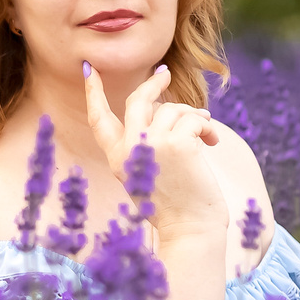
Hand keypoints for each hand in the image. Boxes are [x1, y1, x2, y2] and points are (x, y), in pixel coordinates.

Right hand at [82, 61, 231, 247]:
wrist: (189, 230)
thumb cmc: (173, 206)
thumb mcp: (146, 174)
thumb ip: (145, 145)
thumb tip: (162, 109)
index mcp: (116, 158)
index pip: (98, 118)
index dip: (92, 91)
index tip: (88, 69)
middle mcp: (129, 149)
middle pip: (137, 100)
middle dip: (153, 83)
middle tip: (165, 73)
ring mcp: (152, 144)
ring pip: (172, 109)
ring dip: (192, 115)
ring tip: (205, 129)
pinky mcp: (178, 143)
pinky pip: (194, 119)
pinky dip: (206, 127)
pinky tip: (211, 143)